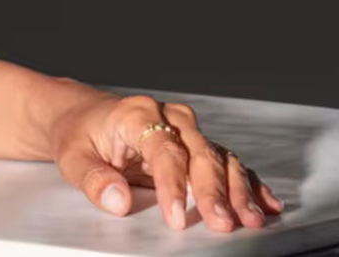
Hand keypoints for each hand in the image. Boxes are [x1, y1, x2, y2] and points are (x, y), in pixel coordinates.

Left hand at [48, 89, 284, 230]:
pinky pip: (227, 162)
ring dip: (237, 189)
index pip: (163, 149)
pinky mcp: (195, 145)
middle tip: (224, 225)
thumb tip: (118, 201)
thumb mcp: (72, 157)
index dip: (173, 185)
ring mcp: (186, 129)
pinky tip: (266, 204)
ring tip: (252, 220)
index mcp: (137, 114)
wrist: (81, 115)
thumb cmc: (78, 136)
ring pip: (218, 156)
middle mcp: (168, 116)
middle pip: (198, 152)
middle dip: (214, 190)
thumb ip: (93, 179)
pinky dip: (248, 183)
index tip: (177, 220)